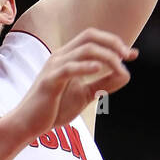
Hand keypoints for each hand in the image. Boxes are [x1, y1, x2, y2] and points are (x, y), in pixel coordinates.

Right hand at [12, 29, 137, 137]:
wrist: (28, 124)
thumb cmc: (54, 108)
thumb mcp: (85, 94)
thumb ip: (104, 84)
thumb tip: (126, 74)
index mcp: (68, 57)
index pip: (92, 37)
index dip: (114, 42)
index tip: (131, 54)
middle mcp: (60, 56)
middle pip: (89, 36)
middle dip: (112, 43)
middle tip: (126, 56)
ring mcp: (54, 67)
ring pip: (84, 50)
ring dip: (106, 57)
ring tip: (119, 69)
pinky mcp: (50, 81)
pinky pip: (69, 68)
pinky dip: (86, 66)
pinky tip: (98, 70)